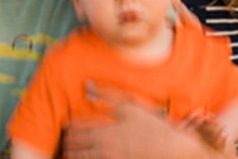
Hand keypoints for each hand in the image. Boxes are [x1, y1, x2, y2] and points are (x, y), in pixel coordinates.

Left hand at [62, 85, 222, 158]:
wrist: (171, 149)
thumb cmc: (151, 126)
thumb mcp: (131, 106)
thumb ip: (108, 95)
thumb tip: (88, 85)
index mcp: (104, 131)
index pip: (73, 130)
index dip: (66, 128)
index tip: (67, 126)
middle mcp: (103, 149)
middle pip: (72, 147)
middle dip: (67, 143)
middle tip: (67, 140)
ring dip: (72, 155)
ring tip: (72, 151)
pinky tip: (89, 155)